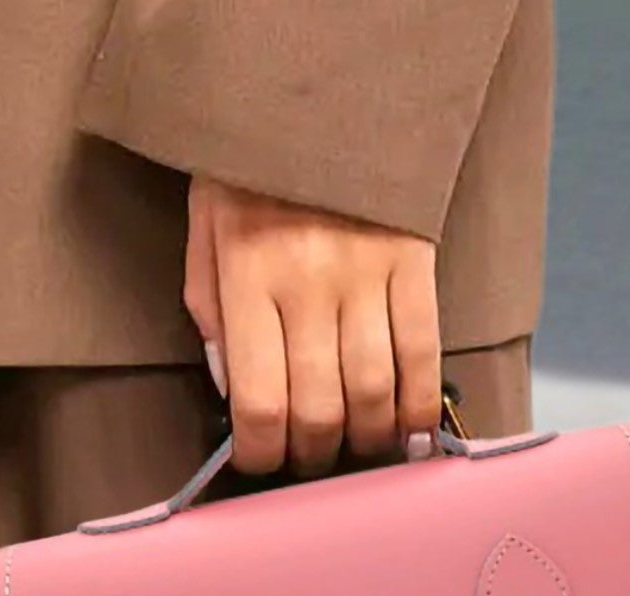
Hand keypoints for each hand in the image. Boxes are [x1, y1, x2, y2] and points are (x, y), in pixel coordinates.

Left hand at [184, 176, 441, 475]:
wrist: (319, 98)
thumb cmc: (251, 175)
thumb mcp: (205, 236)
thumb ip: (211, 314)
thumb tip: (234, 391)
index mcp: (247, 280)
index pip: (259, 400)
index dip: (261, 452)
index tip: (260, 462)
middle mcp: (307, 285)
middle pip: (320, 407)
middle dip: (313, 453)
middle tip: (309, 459)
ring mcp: (367, 276)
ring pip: (374, 390)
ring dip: (366, 439)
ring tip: (356, 449)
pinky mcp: (414, 266)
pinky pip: (424, 352)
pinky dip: (419, 403)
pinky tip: (410, 433)